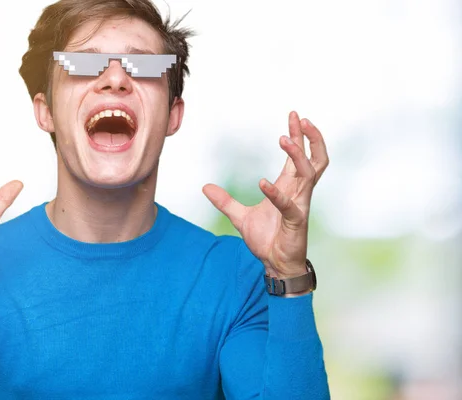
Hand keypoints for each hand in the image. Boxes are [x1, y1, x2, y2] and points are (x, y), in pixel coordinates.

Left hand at [203, 111, 328, 278]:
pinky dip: (276, 193)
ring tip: (284, 140)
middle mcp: (298, 192)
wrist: (275, 264)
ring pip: (308, 174)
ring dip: (297, 156)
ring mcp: (300, 205)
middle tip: (300, 118)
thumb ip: (225, 201)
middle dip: (309, 137)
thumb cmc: (266, 239)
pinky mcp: (296, 221)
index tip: (294, 116)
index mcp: (288, 187)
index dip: (298, 136)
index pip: (298, 156)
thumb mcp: (239, 217)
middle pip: (312, 159)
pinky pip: (289, 204)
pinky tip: (261, 183)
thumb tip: (205, 187)